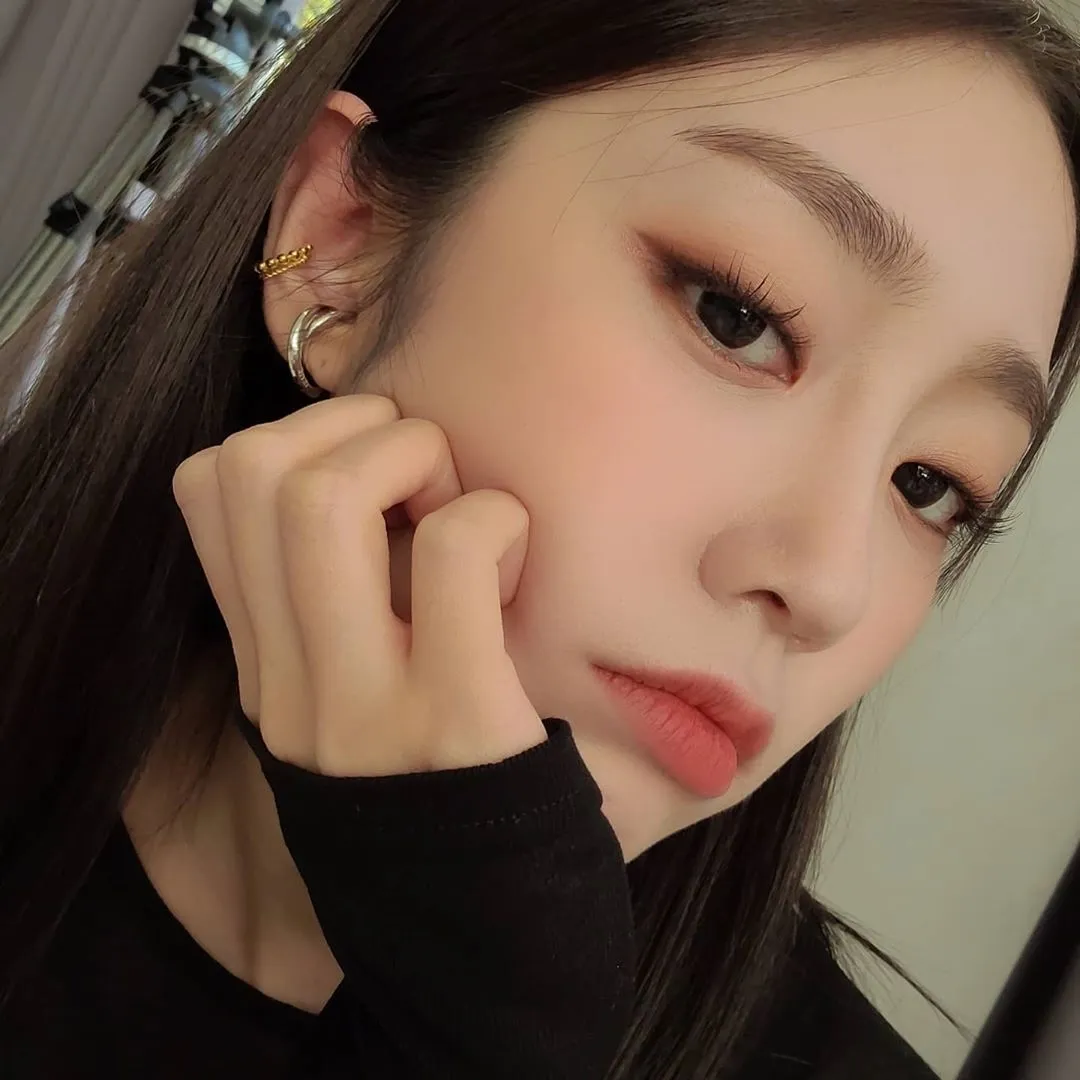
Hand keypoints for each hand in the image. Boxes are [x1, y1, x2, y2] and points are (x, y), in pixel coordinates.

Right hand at [171, 394, 544, 776]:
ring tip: (469, 512)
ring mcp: (361, 706)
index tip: (378, 479)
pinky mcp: (455, 723)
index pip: (207, 490)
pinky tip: (518, 565)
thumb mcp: (351, 713)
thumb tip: (382, 491)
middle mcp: (291, 683)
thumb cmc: (442, 810)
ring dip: (418, 459)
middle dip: (359, 427)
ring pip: (325, 500)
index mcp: (268, 669)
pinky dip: (496, 523)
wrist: (482, 962)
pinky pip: (452, 556)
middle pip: (254, 470)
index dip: (297, 439)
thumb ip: (339, 619)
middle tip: (430, 480)